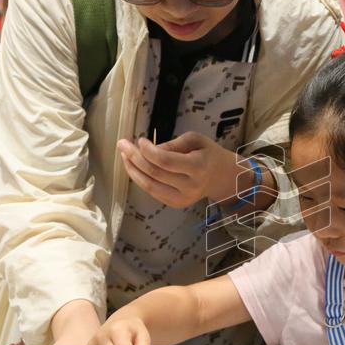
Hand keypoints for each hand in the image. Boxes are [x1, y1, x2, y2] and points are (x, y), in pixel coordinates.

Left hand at [118, 132, 243, 208]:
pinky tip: (134, 167)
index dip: (148, 151)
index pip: (166, 161)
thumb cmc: (208, 154)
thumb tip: (151, 150)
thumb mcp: (196, 140)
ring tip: (124, 156)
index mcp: (198, 167)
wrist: (221, 178)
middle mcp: (190, 186)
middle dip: (134, 158)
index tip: (139, 140)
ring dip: (133, 170)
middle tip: (122, 144)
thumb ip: (173, 144)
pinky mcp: (176, 204)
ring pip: (149, 186)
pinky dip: (140, 179)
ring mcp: (183, 199)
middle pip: (155, 173)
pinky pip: (152, 192)